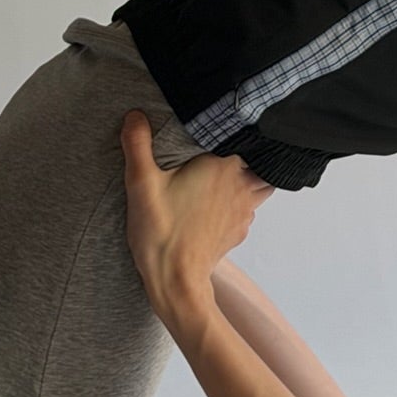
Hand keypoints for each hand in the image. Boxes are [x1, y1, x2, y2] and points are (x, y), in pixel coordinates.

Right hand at [120, 110, 273, 318]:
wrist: (175, 281)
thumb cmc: (161, 232)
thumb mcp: (142, 184)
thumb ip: (138, 145)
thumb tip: (134, 115)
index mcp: (225, 167)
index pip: (249, 138)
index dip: (243, 130)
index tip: (229, 124)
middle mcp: (242, 186)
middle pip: (261, 162)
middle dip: (251, 154)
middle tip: (229, 148)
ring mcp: (243, 212)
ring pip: (260, 186)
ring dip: (250, 179)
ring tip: (227, 173)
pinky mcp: (237, 233)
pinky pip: (248, 210)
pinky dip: (241, 203)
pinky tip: (219, 203)